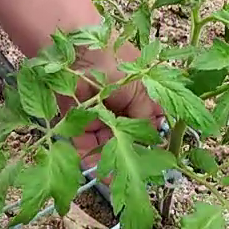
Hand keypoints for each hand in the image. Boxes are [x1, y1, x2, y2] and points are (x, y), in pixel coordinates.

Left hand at [64, 44, 162, 167]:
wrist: (72, 48)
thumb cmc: (113, 62)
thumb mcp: (139, 88)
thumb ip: (145, 115)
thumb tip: (153, 137)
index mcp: (138, 93)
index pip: (149, 123)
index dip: (152, 142)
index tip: (156, 162)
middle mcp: (118, 104)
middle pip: (126, 135)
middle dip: (130, 155)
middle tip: (135, 177)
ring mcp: (96, 112)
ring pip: (106, 142)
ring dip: (110, 160)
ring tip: (116, 181)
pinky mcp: (74, 119)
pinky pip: (83, 142)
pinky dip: (89, 157)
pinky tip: (98, 172)